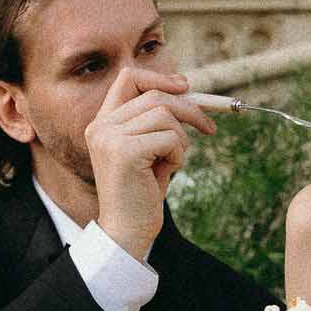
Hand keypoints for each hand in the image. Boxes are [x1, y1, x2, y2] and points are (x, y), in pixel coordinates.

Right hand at [86, 64, 216, 259]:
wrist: (128, 232)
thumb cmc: (142, 193)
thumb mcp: (150, 149)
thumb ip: (157, 121)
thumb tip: (185, 89)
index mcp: (103, 123)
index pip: (128, 78)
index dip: (159, 78)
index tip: (185, 88)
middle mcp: (101, 126)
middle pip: (155, 95)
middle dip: (189, 109)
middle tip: (210, 129)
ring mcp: (110, 137)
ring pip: (165, 115)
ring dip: (181, 140)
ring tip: (172, 162)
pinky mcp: (124, 152)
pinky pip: (169, 138)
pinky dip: (178, 155)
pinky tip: (167, 173)